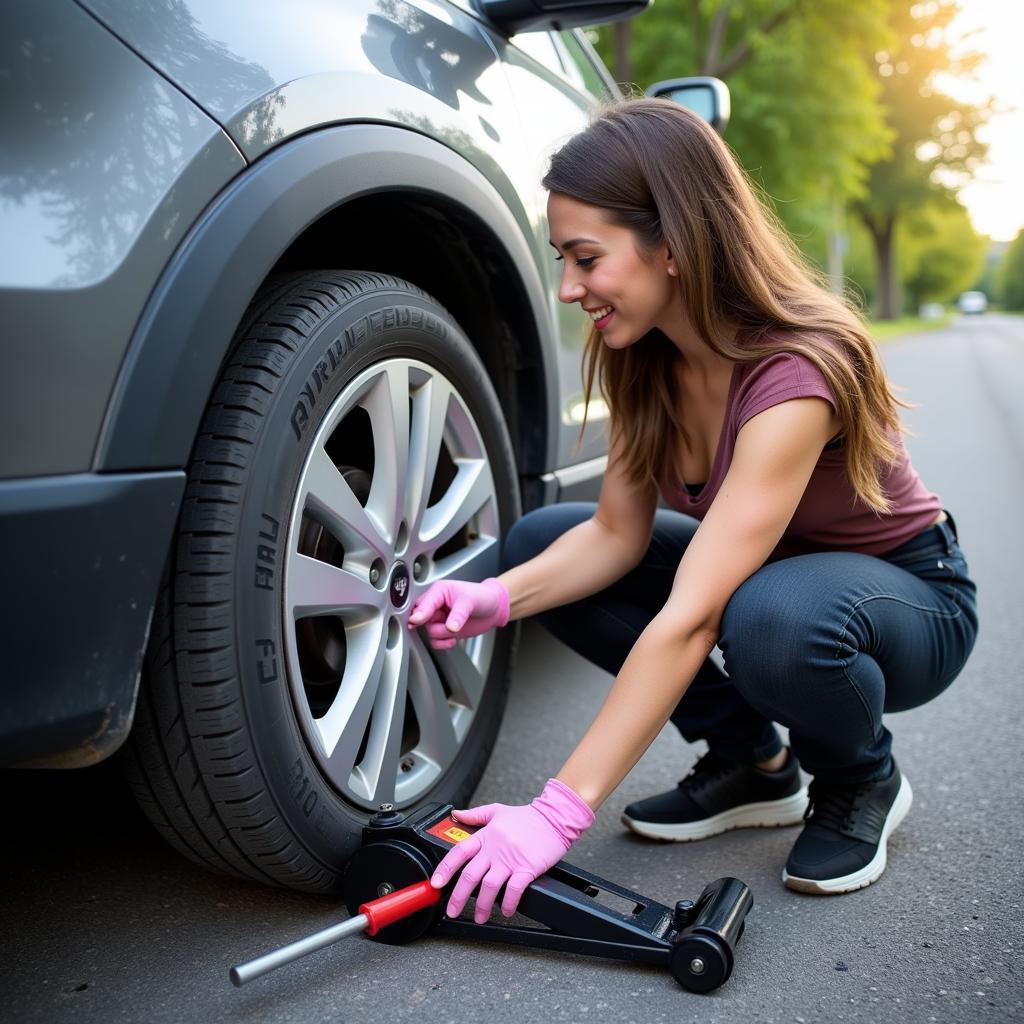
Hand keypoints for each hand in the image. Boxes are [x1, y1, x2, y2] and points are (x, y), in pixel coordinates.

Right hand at [406, 577, 509, 649]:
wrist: (493, 608)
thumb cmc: (481, 597)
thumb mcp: (469, 602)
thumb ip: (458, 615)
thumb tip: (449, 627)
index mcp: (438, 591)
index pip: (423, 604)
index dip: (419, 614)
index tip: (416, 621)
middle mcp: (435, 605)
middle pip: (421, 620)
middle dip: (433, 626)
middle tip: (445, 627)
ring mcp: (439, 618)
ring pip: (429, 632)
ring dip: (442, 635)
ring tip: (456, 630)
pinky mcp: (444, 630)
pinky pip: (435, 641)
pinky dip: (443, 643)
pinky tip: (453, 639)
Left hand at [429, 779, 594, 922]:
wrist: (555, 818)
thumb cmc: (528, 817)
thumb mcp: (497, 810)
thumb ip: (475, 815)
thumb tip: (456, 815)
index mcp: (486, 835)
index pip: (459, 852)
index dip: (445, 868)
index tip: (436, 883)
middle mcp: (495, 849)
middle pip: (470, 875)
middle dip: (458, 896)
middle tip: (452, 910)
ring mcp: (511, 860)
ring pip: (489, 887)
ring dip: (482, 906)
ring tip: (480, 917)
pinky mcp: (527, 868)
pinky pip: (514, 890)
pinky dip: (509, 903)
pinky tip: (506, 910)